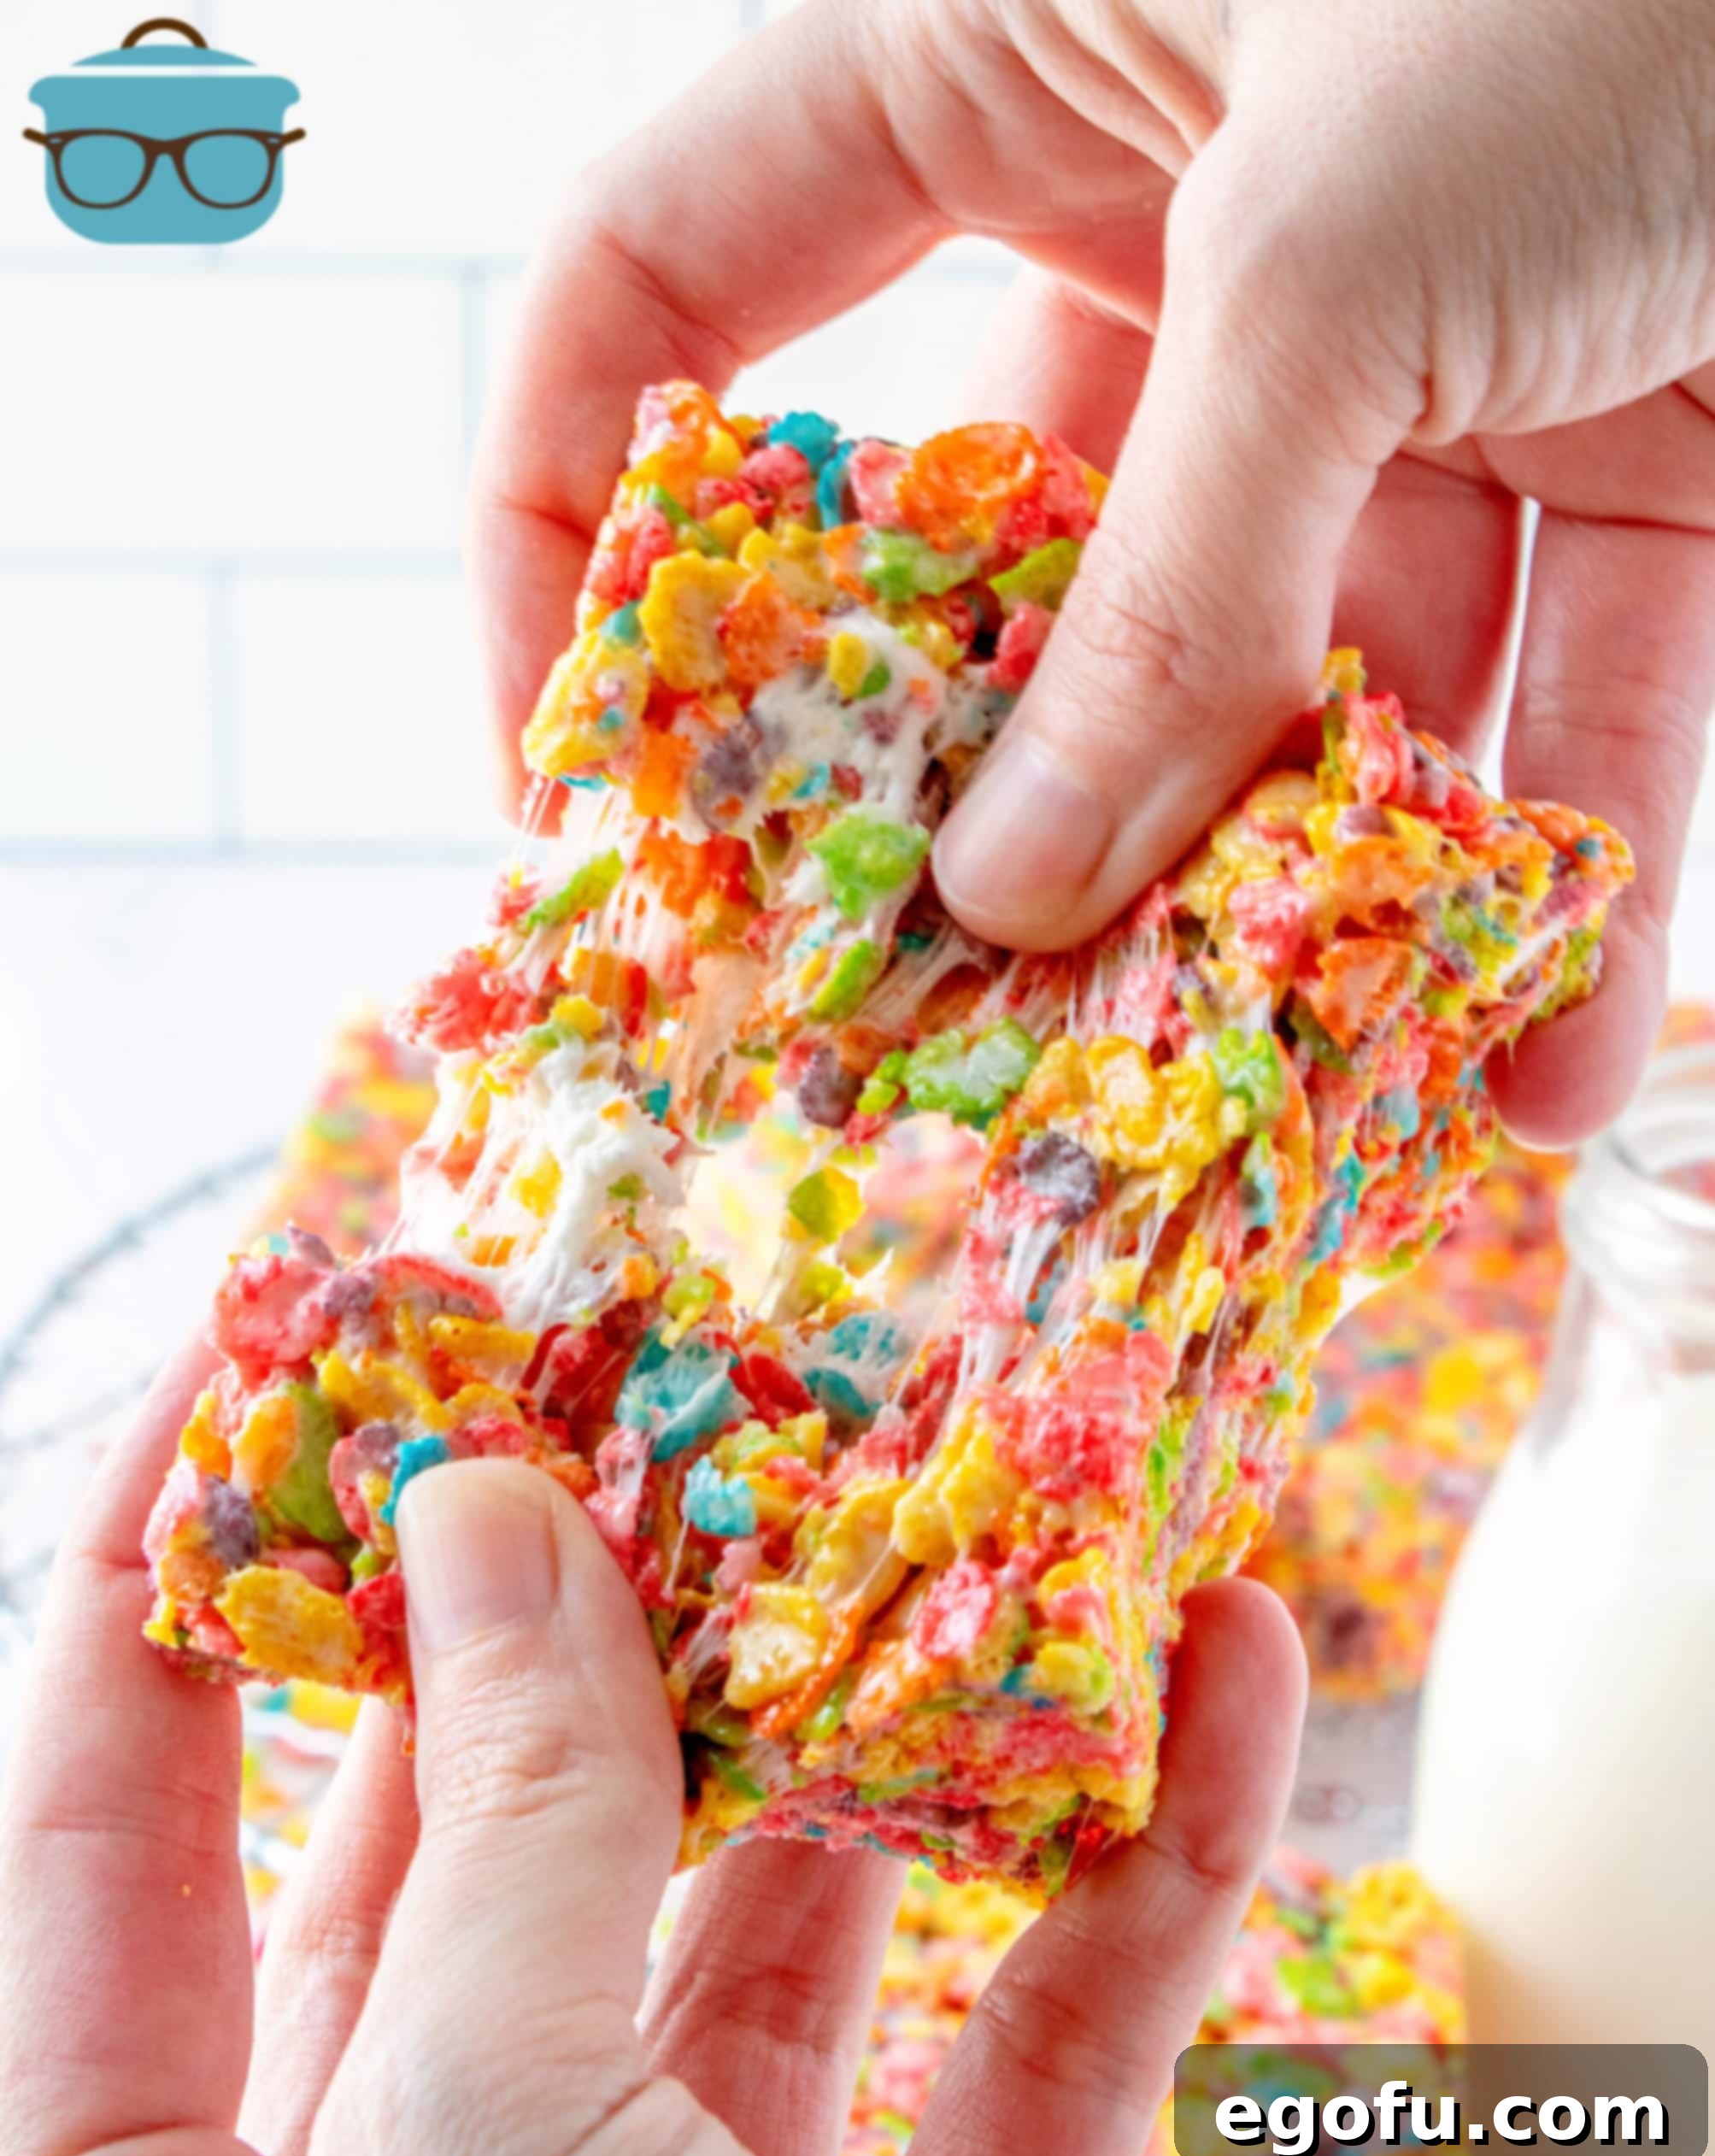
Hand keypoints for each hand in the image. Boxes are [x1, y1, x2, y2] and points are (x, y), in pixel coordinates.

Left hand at [0, 1341, 1303, 2155]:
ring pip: (777, 1902)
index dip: (174, 1534)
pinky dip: (1140, 1877)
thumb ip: (509, 1821)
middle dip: (597, 1573)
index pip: (112, 1784)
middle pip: (483, 1805)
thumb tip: (486, 1515)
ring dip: (907, 1698)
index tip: (281, 1313)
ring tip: (988, 1476)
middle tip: (680, 1343)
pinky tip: (1228, 1687)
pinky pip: (1028, 2053)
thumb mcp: (476, 2147)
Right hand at [473, 0, 1714, 1146]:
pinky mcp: (1616, 451)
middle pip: (996, 567)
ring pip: (1283, 680)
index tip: (582, 793)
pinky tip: (1523, 1066)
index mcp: (998, 65)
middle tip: (935, 1028)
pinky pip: (1550, 699)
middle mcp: (1178, 226)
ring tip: (1255, 1104)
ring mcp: (1397, 355)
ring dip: (1288, 898)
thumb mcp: (1341, 254)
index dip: (574, 530)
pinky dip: (1547, 882)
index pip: (663, 291)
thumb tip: (1015, 895)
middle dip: (981, 801)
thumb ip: (1168, 591)